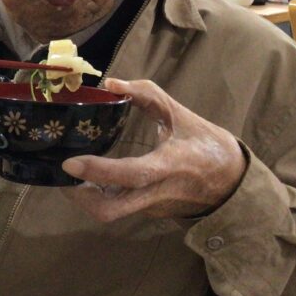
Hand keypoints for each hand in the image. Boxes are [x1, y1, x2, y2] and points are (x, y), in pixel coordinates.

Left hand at [62, 78, 245, 221]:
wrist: (233, 183)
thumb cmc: (207, 144)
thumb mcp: (180, 114)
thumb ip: (147, 94)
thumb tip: (110, 82)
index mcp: (171, 165)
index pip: (132, 174)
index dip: (99, 170)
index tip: (70, 163)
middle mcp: (158, 192)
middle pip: (110, 210)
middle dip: (79, 196)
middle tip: (62, 173)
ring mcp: (152, 207)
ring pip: (110, 213)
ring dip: (84, 196)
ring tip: (70, 173)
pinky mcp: (149, 212)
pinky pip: (117, 208)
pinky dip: (97, 195)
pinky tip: (88, 177)